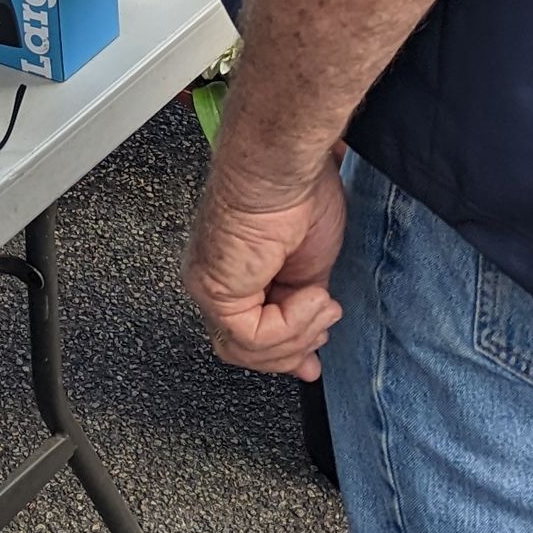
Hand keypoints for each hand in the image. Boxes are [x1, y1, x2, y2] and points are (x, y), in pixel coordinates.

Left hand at [184, 155, 346, 378]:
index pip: (248, 336)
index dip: (284, 355)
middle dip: (290, 352)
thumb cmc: (300, 194)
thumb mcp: (312, 265)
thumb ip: (304, 307)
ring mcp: (210, 288)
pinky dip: (292, 325)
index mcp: (236, 275)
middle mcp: (216, 283)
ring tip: (322, 303)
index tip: (311, 364)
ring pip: (247, 350)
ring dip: (298, 336)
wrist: (287, 167)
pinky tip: (312, 296)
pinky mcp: (215, 290)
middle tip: (323, 332)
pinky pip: (252, 336)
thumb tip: (315, 341)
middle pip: (244, 349)